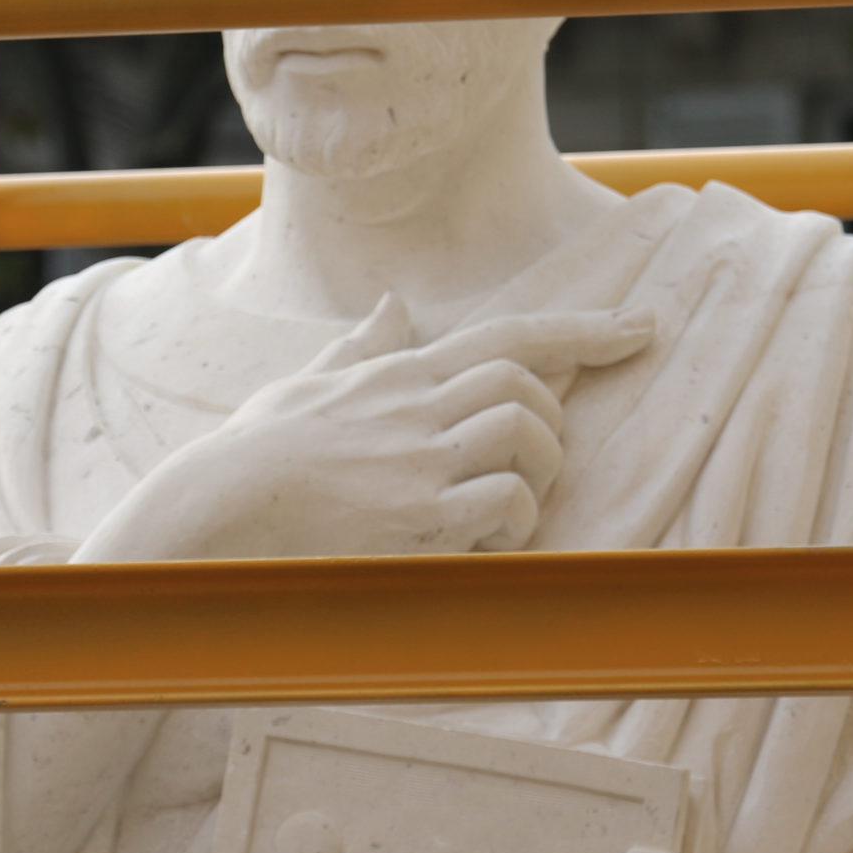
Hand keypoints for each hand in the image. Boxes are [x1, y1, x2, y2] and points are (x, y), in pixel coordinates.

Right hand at [77, 295, 655, 562]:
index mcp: (399, 372)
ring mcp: (420, 458)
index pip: (511, 334)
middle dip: (549, 426)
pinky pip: (508, 502)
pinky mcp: (418, 515)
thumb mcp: (305, 385)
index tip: (644, 329)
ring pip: (527, 434)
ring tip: (498, 514)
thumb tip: (393, 306)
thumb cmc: (249, 455)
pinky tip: (476, 546)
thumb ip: (359, 348)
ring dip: (535, 474)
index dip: (587, 330)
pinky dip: (514, 526)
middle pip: (529, 383)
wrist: (209, 511)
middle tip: (525, 473)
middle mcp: (417, 403)